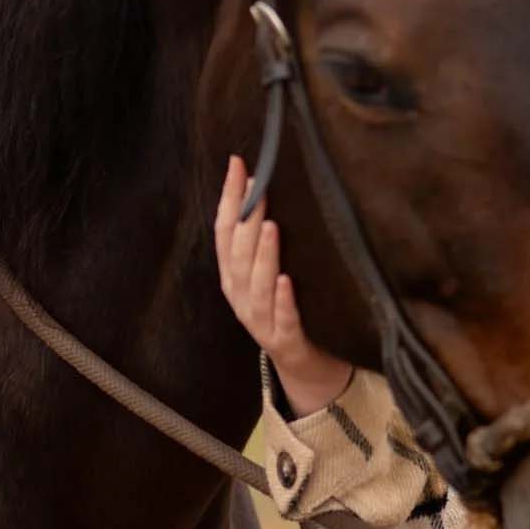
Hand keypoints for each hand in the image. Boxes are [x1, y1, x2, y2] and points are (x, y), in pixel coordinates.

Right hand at [215, 155, 353, 414]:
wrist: (304, 364)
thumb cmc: (286, 307)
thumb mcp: (268, 271)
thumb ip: (262, 237)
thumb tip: (268, 184)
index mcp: (233, 276)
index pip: (225, 231)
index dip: (229, 198)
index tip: (238, 164)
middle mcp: (240, 297)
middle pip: (239, 253)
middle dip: (247, 218)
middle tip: (259, 185)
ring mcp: (260, 321)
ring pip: (256, 285)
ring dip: (263, 255)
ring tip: (271, 225)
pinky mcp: (285, 341)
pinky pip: (283, 319)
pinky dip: (283, 300)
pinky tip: (287, 281)